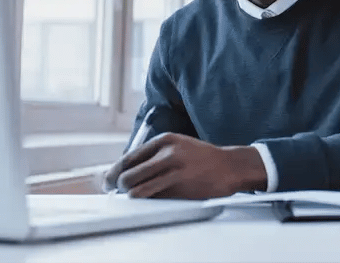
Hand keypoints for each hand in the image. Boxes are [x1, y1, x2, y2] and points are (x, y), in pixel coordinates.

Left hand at [103, 133, 266, 198]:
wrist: (230, 166)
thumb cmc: (204, 159)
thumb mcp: (179, 147)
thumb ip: (156, 155)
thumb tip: (129, 171)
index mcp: (165, 140)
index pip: (129, 157)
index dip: (115, 171)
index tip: (109, 180)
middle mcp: (167, 152)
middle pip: (128, 173)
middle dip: (119, 185)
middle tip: (118, 190)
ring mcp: (174, 168)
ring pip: (137, 187)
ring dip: (130, 195)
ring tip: (132, 196)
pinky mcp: (180, 184)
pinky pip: (152, 195)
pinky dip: (145, 200)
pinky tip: (147, 199)